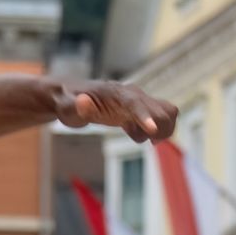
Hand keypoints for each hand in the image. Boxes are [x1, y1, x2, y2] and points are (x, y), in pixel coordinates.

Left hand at [59, 81, 175, 141]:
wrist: (73, 96)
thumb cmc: (69, 103)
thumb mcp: (67, 108)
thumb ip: (77, 107)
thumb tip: (83, 102)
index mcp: (116, 94)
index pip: (135, 104)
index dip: (145, 117)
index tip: (152, 132)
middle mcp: (133, 94)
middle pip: (161, 110)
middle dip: (159, 129)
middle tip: (144, 140)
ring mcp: (140, 100)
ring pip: (168, 113)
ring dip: (162, 130)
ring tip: (136, 134)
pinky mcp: (141, 107)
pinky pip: (162, 118)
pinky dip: (157, 131)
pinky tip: (135, 133)